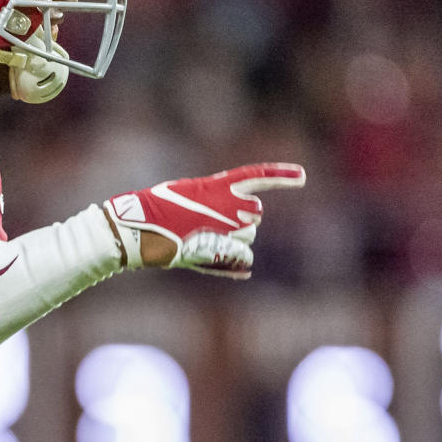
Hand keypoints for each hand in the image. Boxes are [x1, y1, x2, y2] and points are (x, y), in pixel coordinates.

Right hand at [102, 163, 305, 278]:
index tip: (303, 176)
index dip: (281, 176)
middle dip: (242, 222)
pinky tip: (210, 253)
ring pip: (248, 236)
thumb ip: (216, 221)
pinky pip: (243, 256)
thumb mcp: (188, 205)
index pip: (257, 176)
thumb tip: (247, 266)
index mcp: (217, 185)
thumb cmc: (158, 213)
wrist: (138, 228)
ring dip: (233, 240)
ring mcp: (224, 226)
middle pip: (254, 214)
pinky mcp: (219, 246)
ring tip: (202, 237)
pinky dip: (233, 260)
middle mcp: (227, 203)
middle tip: (214, 224)